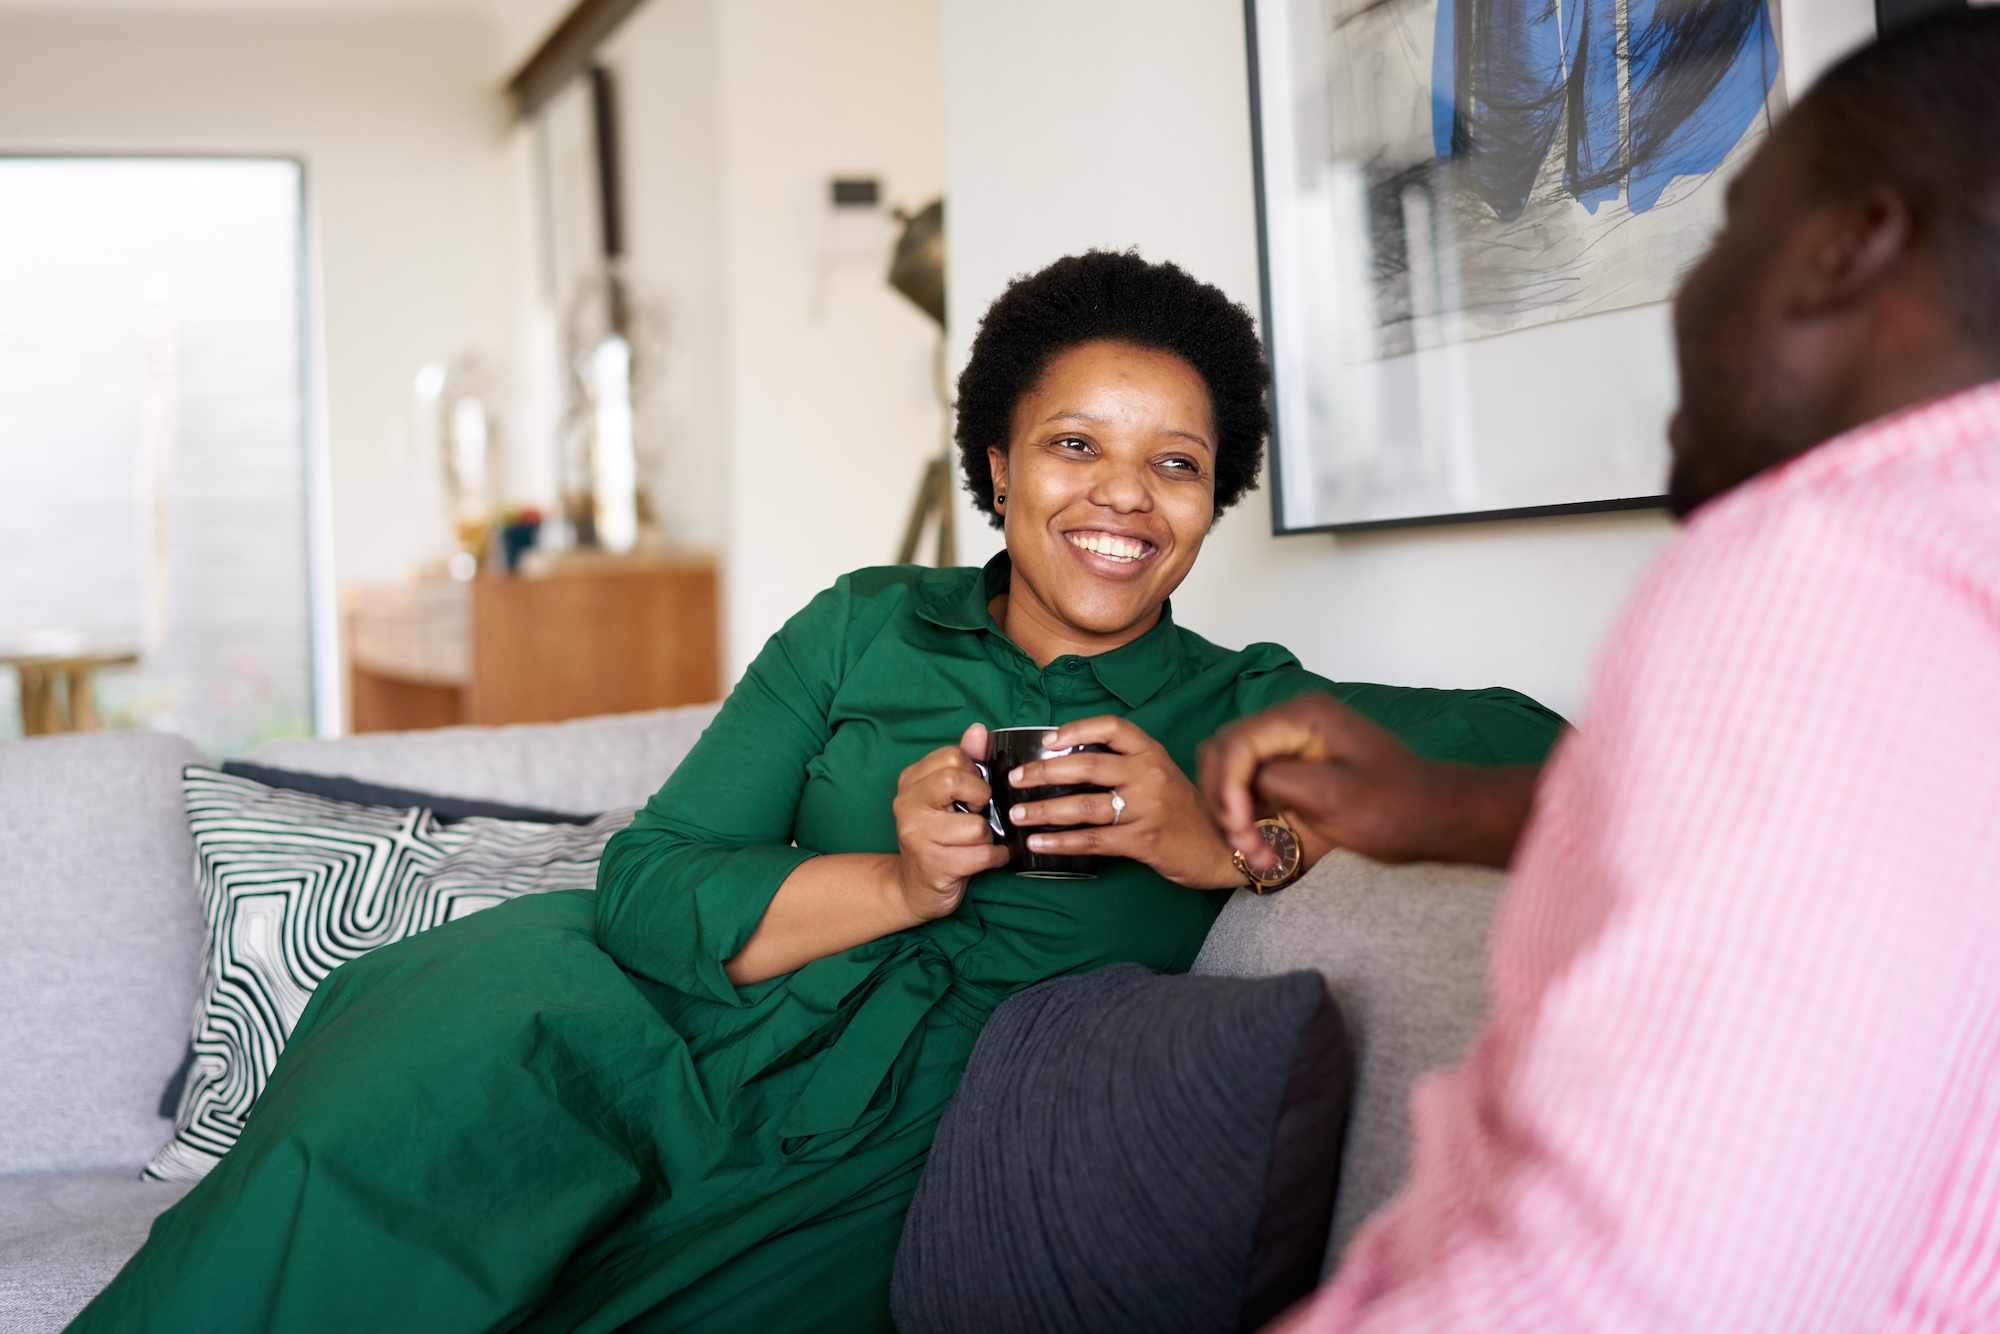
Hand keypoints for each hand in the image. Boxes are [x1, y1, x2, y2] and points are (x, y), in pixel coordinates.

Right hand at [890, 722, 1011, 920]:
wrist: (912, 887)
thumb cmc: (937, 837)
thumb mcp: (947, 796)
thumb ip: (964, 761)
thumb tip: (978, 731)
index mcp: (911, 781)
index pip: (952, 756)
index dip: (974, 773)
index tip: (972, 791)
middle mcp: (907, 805)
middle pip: (956, 780)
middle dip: (980, 799)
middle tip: (977, 813)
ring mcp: (917, 836)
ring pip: (976, 826)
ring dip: (988, 837)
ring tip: (976, 842)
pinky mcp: (933, 866)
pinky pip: (982, 855)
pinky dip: (995, 857)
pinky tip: (987, 858)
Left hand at [1003, 716, 1240, 889]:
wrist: (1222, 848)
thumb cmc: (1185, 812)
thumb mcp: (1162, 776)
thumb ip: (1127, 766)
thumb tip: (1069, 762)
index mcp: (1152, 753)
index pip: (1112, 727)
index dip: (1077, 729)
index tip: (1048, 740)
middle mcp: (1150, 774)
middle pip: (1088, 765)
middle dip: (1044, 772)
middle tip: (1015, 779)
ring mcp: (1147, 807)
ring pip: (1085, 805)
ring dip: (1045, 810)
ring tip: (1017, 814)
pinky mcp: (1143, 840)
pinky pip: (1094, 840)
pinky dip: (1061, 842)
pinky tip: (1039, 843)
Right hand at [1198, 693, 1543, 870]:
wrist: (1437, 819)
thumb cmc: (1396, 808)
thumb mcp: (1332, 796)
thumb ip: (1276, 780)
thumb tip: (1239, 785)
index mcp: (1303, 717)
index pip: (1237, 742)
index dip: (1227, 787)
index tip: (1239, 830)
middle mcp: (1292, 721)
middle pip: (1225, 751)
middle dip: (1224, 799)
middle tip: (1241, 844)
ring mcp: (1293, 743)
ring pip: (1233, 770)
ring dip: (1233, 811)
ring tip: (1253, 852)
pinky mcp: (1296, 768)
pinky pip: (1253, 786)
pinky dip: (1249, 816)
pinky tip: (1263, 847)